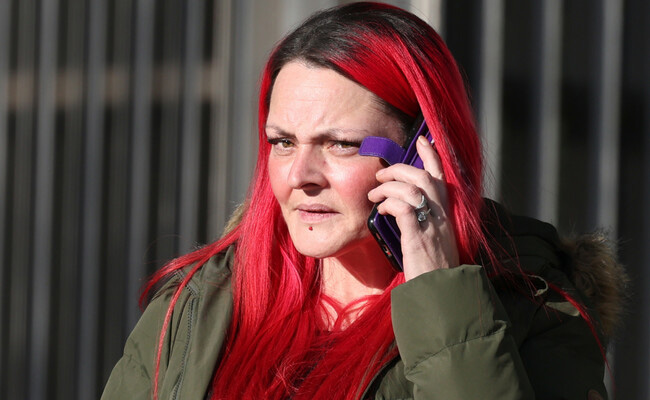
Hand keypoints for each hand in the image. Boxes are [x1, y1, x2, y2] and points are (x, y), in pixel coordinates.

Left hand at [367, 136, 458, 280]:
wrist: (440, 293)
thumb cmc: (432, 269)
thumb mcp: (431, 239)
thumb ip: (421, 221)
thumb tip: (401, 209)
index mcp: (445, 214)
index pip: (441, 176)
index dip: (431, 155)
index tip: (421, 140)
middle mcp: (442, 215)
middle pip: (424, 176)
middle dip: (399, 168)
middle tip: (380, 175)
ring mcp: (432, 225)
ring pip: (413, 186)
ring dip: (389, 186)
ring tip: (374, 195)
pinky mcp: (419, 236)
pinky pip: (403, 207)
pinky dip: (389, 204)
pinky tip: (380, 211)